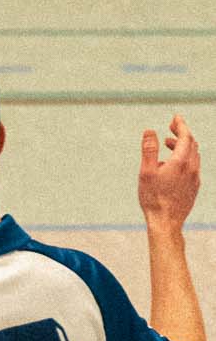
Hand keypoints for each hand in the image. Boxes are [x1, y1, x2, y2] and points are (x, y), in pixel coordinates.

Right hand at [139, 115, 199, 231]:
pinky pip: (193, 166)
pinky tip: (172, 165)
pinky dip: (185, 158)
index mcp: (181, 162)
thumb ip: (149, 150)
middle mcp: (192, 168)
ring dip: (183, 146)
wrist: (166, 223)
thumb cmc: (154, 199)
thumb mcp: (146, 172)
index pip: (185, 137)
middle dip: (182, 133)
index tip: (175, 117)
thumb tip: (149, 131)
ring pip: (193, 155)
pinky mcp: (194, 187)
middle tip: (171, 127)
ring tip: (168, 144)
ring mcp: (195, 178)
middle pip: (192, 144)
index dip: (181, 125)